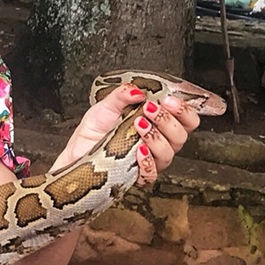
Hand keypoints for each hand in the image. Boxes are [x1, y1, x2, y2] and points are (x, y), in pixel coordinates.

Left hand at [52, 81, 200, 178]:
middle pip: (181, 136)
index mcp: (158, 124)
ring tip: (138, 125)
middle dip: (168, 121)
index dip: (184, 110)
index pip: (186, 120)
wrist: (77, 149)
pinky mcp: (137, 174)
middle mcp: (158, 142)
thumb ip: (122, 95)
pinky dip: (147, 161)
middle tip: (149, 109)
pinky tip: (139, 150)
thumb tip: (136, 90)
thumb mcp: (107, 105)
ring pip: (168, 153)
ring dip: (156, 137)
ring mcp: (150, 159)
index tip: (169, 100)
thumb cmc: (95, 129)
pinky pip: (151, 173)